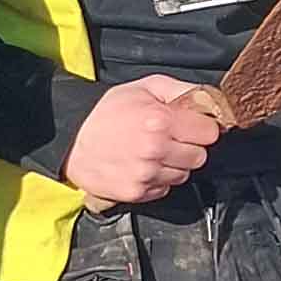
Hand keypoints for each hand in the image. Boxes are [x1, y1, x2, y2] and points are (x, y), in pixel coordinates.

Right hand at [65, 75, 221, 204]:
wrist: (70, 140)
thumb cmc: (106, 112)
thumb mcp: (143, 87)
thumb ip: (180, 89)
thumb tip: (208, 100)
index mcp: (160, 120)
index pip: (210, 132)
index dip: (201, 127)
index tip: (190, 125)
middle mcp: (156, 150)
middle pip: (200, 156)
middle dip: (189, 146)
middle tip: (168, 138)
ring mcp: (147, 174)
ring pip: (184, 174)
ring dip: (173, 164)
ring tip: (150, 152)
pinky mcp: (137, 193)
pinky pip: (165, 189)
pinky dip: (157, 179)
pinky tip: (140, 165)